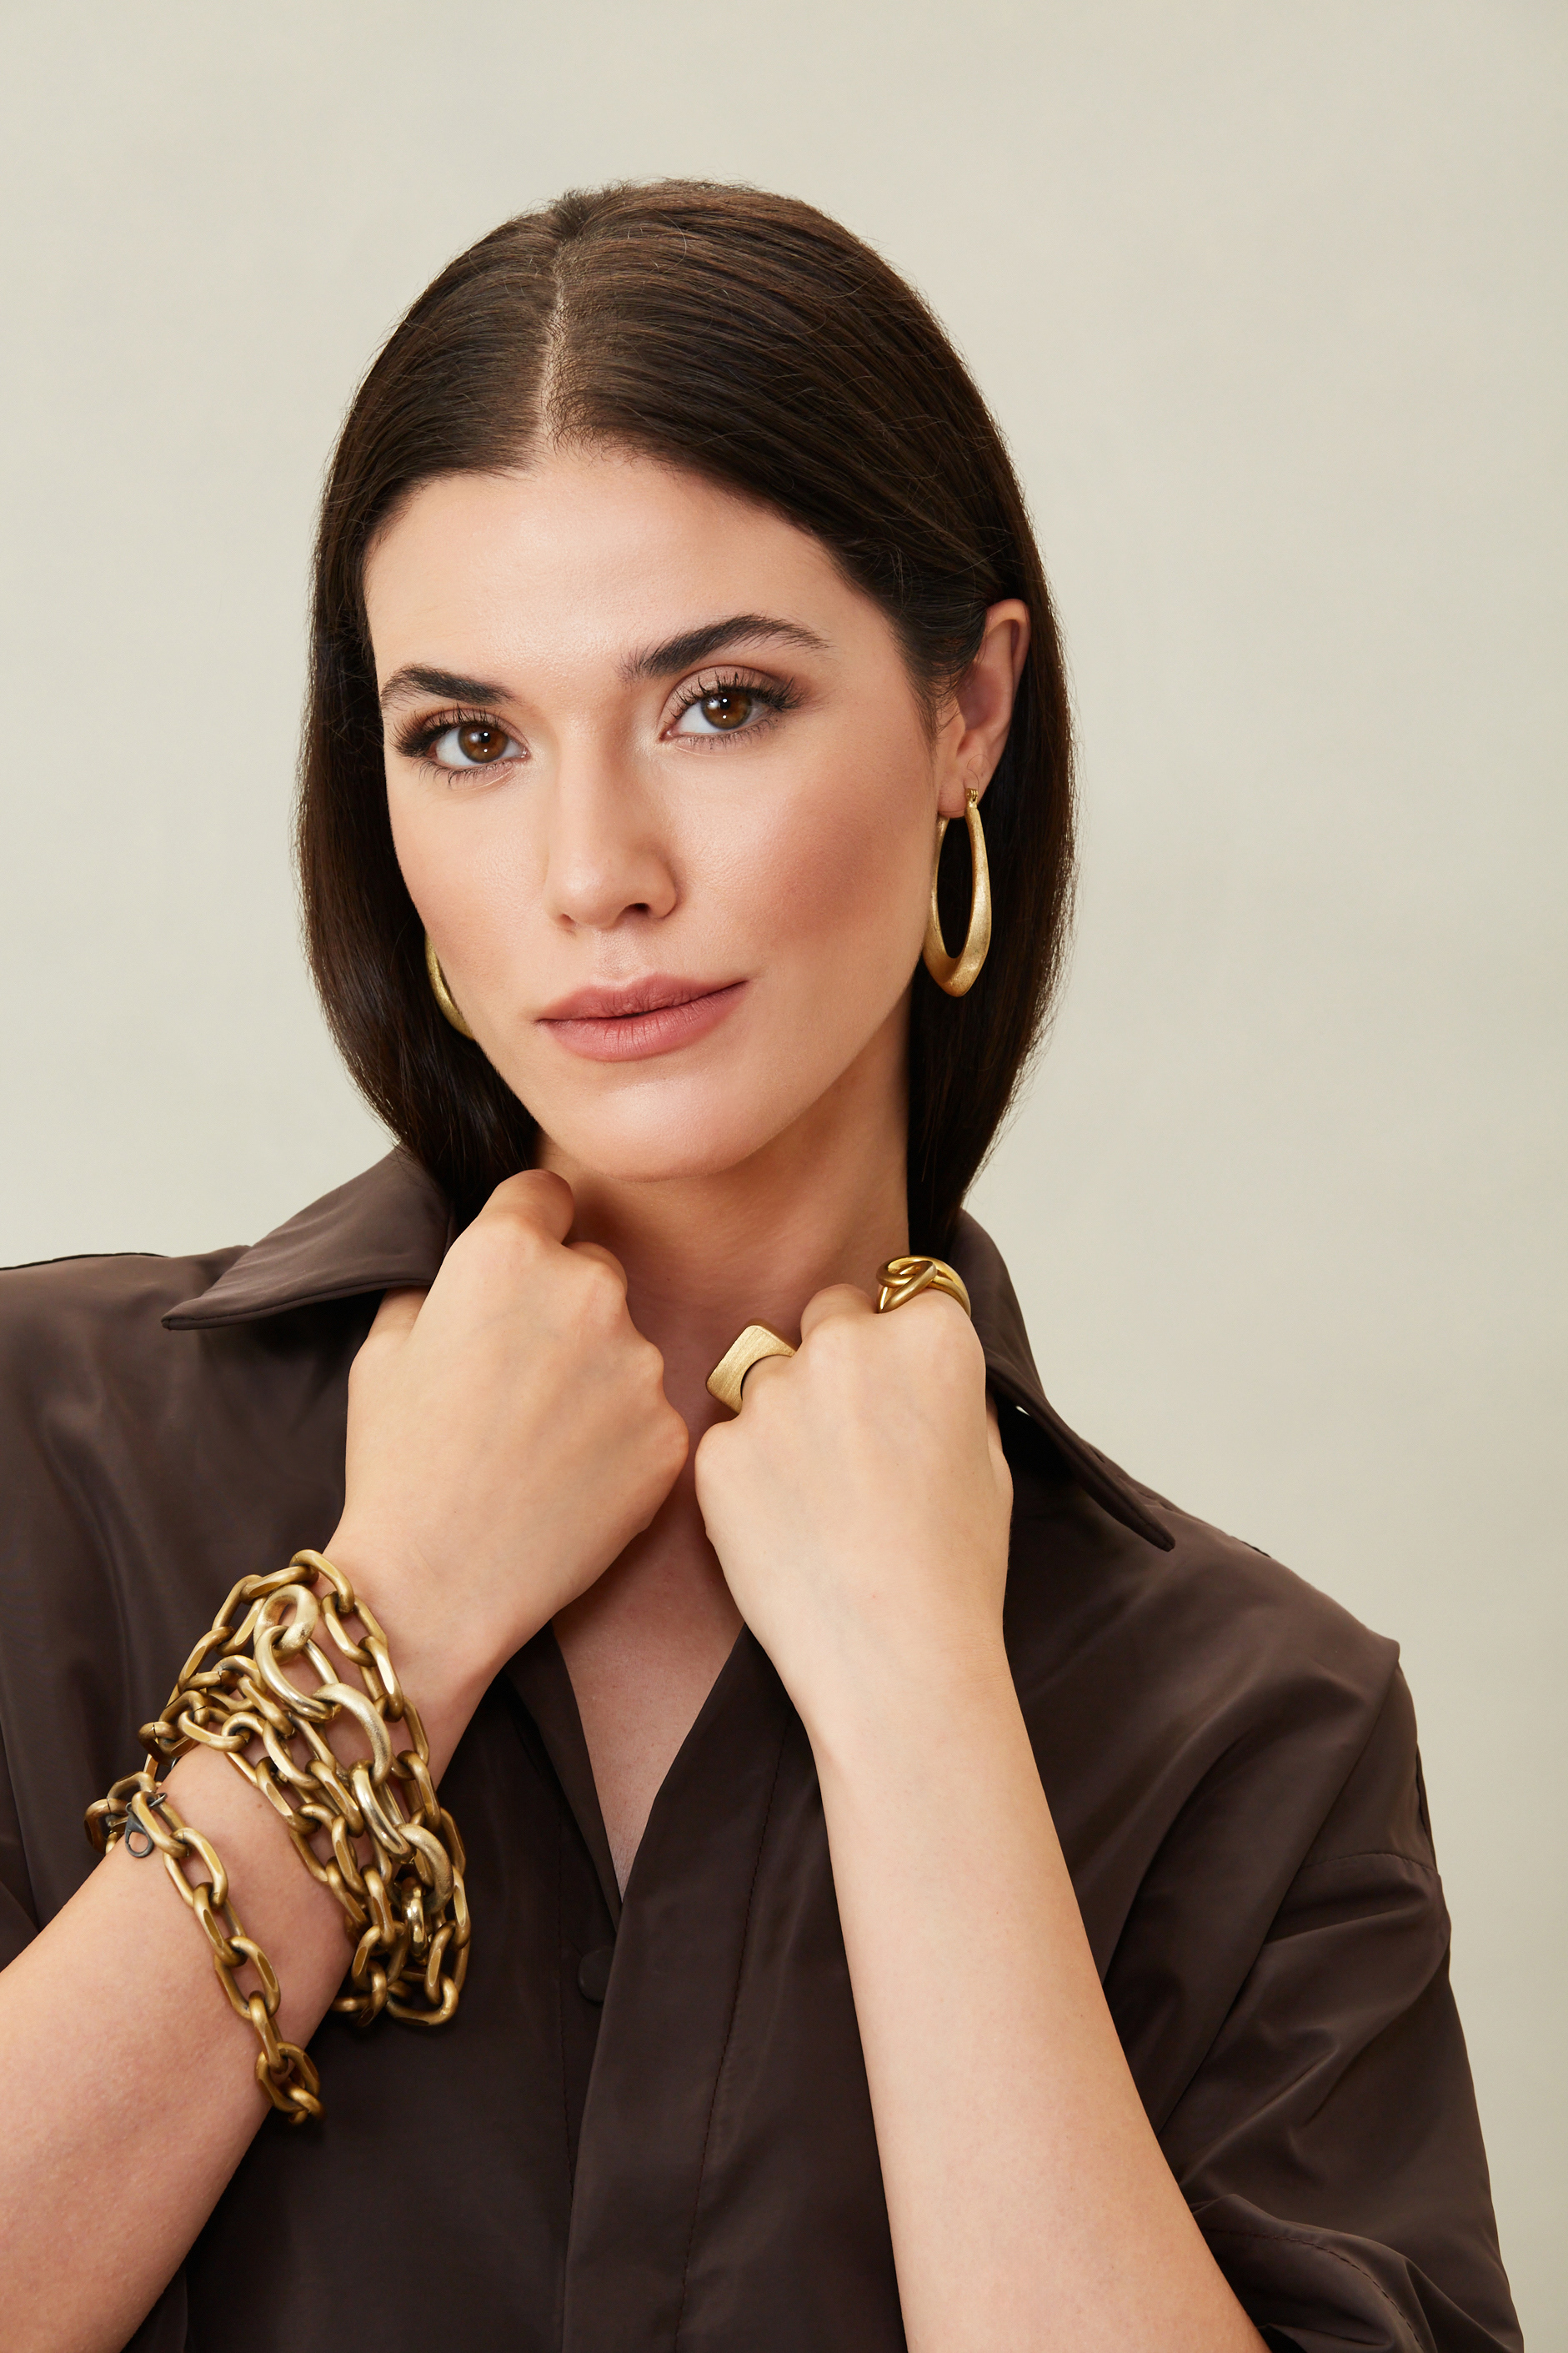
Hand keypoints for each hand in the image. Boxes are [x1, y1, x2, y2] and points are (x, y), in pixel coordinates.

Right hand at [327, 1171, 687, 1749]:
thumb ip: (437, 1281)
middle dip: (563, 1305)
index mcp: (508, 1253)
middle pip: (594, 1268)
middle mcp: (588, 1290)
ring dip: (596, 1375)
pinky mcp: (669, 1434)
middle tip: (516, 1377)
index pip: (545, 1193)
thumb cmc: (398, 1464)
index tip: (516, 1267)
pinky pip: (650, 1415)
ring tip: (537, 1442)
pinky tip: (570, 1480)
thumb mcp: (384, 1347)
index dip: (525, 1227)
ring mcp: (640, 1365)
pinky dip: (621, 1439)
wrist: (435, 1582)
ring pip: (627, 1346)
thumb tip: (465, 1266)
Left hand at [693, 1284, 1012, 1740]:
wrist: (897, 1659)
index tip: (899, 1393)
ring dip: (782, 1412)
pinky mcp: (719, 1448)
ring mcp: (775, 1392)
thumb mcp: (988, 1455)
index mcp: (930, 1335)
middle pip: (827, 1315)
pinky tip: (781, 1530)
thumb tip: (917, 1351)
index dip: (898, 1344)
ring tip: (815, 1497)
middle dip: (835, 1360)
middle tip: (851, 1445)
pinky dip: (745, 1475)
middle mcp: (849, 1343)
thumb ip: (948, 1384)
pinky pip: (728, 1439)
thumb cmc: (955, 1568)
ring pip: (765, 1371)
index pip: (901, 1294)